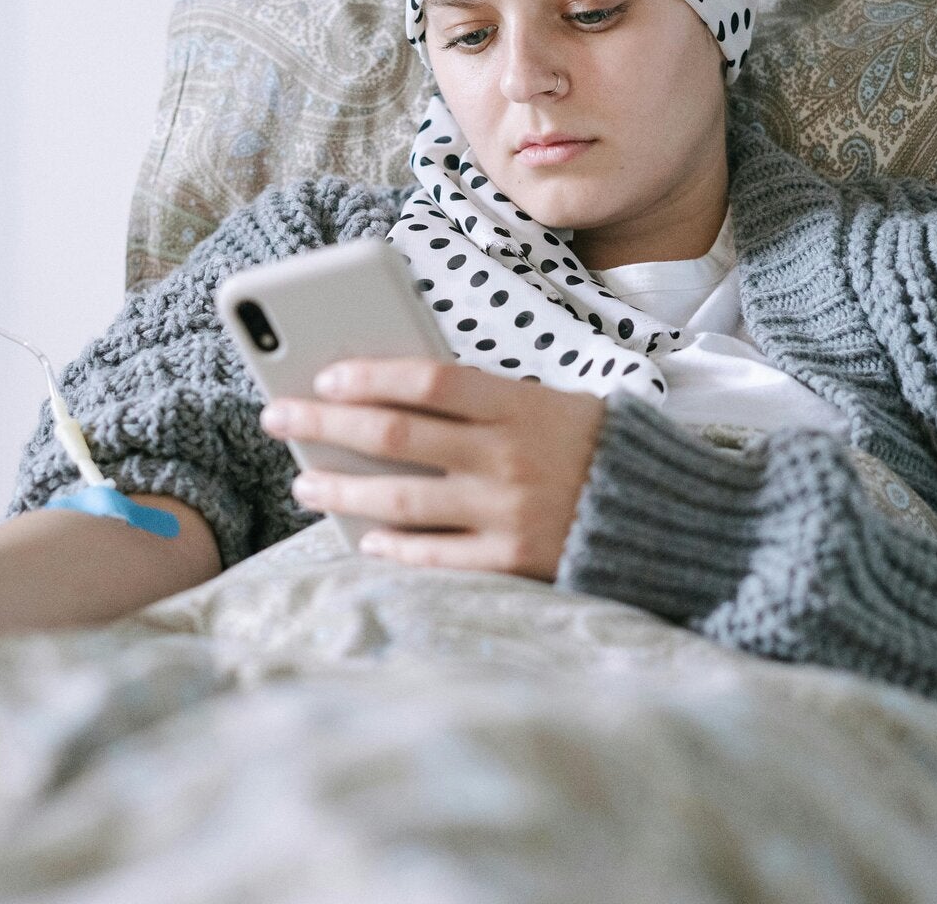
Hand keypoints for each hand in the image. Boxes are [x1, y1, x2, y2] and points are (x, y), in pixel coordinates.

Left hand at [258, 357, 606, 580]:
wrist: (660, 512)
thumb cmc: (585, 445)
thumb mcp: (542, 403)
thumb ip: (477, 401)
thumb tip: (383, 395)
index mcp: (518, 405)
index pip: (428, 380)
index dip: (369, 374)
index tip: (322, 374)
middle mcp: (508, 457)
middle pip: (395, 436)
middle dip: (324, 424)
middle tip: (276, 416)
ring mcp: (508, 513)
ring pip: (401, 500)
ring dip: (342, 488)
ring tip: (305, 480)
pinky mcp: (513, 562)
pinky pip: (436, 555)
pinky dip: (394, 545)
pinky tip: (362, 534)